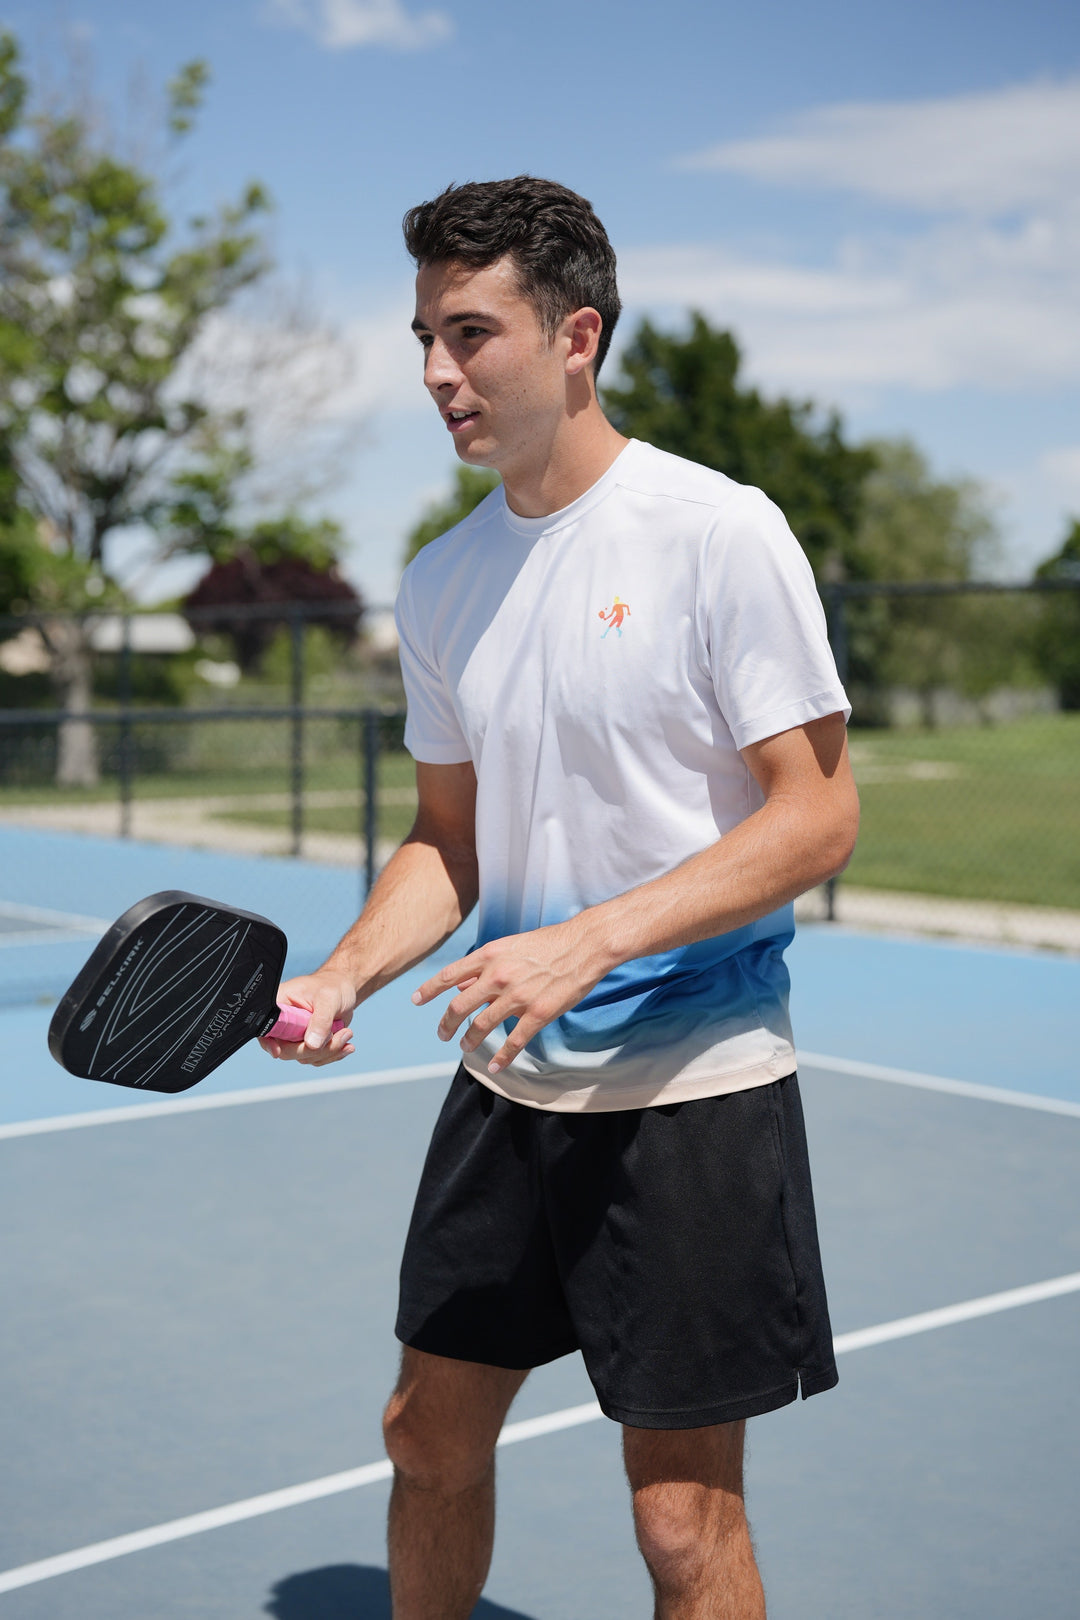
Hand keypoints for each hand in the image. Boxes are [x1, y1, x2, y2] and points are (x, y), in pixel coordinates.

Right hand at [258, 971, 356, 1066]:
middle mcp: (284, 1022)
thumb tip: (312, 1044)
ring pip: (304, 1057)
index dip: (268, 1042)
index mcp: (279, 1004)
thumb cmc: (333, 986)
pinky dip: (332, 1054)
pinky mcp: (307, 1043)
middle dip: (314, 1049)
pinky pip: (315, 1058)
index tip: (277, 1052)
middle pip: (286, 1050)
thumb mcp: (328, 998)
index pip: (266, 1027)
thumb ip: (321, 1020)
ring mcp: (295, 1035)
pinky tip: (346, 1044)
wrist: (345, 990)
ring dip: (328, 1051)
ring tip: (347, 1034)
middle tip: (337, 1035)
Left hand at [411, 919, 607, 1074]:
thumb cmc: (548, 943)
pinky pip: (513, 1042)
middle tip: (442, 1034)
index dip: (429, 989)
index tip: (415, 1001)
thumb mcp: (511, 946)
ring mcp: (518, 996)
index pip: (449, 974)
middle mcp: (498, 976)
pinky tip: (493, 1066)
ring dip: (469, 1041)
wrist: (585, 945)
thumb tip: (460, 983)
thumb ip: (485, 965)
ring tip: (464, 1047)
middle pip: (459, 1006)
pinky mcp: (538, 1014)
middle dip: (446, 1024)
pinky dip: (501, 1057)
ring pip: (481, 1026)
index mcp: (490, 955)